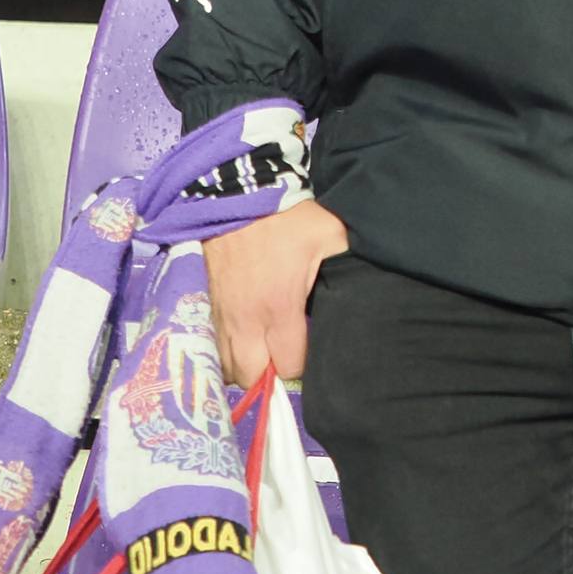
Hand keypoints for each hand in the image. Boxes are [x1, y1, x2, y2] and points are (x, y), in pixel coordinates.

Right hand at [205, 197, 349, 386]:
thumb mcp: (328, 233)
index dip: (303, 364)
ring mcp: (222, 316)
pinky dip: (225, 353)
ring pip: (228, 368)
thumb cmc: (286, 217)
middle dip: (270, 376)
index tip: (309, 348)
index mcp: (279, 308)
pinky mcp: (205, 307)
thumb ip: (347, 262)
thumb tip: (368, 281)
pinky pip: (211, 349)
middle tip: (283, 355)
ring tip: (263, 352)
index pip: (289, 365)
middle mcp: (246, 321)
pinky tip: (243, 339)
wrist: (235, 195)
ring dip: (246, 367)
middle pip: (252, 379)